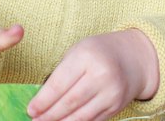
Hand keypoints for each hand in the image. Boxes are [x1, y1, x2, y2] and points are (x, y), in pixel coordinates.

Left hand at [27, 29, 158, 120]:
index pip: (60, 83)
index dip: (43, 100)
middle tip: (35, 120)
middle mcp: (101, 74)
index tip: (31, 109)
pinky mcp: (117, 106)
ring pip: (80, 116)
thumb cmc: (98, 52)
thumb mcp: (78, 51)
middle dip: (49, 115)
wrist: (134, 57)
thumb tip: (40, 100)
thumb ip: (62, 73)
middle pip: (69, 102)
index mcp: (86, 56)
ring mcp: (111, 92)